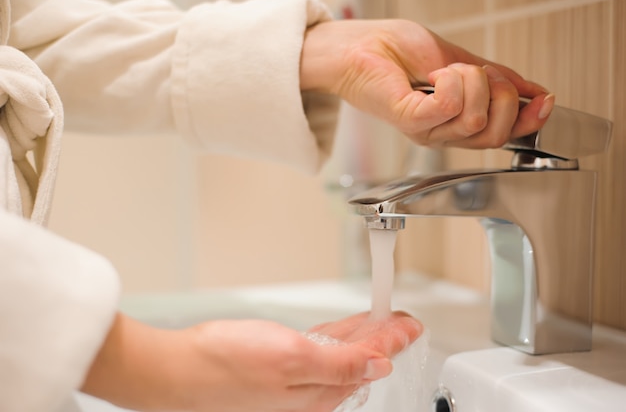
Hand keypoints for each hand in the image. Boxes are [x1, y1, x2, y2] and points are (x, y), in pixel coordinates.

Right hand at [81, 311, 420, 411]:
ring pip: (339, 354)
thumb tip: (379, 367)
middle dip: (383, 339)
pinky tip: (341, 331)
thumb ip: (340, 365)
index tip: (410, 324)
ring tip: (381, 322)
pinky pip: (316, 351)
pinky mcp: (275, 368)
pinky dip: (335, 338)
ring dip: (362, 337)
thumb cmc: (227, 366)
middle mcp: (310, 392)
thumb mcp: (294, 360)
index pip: (369, 364)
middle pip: (358, 360)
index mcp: (320, 394)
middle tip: (402, 321)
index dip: (392, 341)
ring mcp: (292, 380)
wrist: (179, 369)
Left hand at [300, 19, 554, 147]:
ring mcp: (425, 129)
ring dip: (472, 82)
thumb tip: (532, 90)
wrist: (356, 44)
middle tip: (476, 72)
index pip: (502, 136)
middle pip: (495, 133)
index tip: (545, 100)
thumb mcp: (458, 61)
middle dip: (501, 94)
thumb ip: (493, 78)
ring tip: (446, 70)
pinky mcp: (409, 118)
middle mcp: (441, 133)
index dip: (528, 119)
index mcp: (455, 122)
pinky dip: (452, 83)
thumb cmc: (395, 51)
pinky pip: (449, 107)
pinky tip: (436, 75)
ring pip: (476, 119)